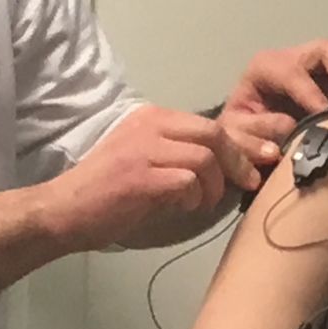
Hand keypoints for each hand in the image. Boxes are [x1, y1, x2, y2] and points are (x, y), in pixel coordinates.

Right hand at [48, 105, 265, 250]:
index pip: (210, 122)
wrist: (64, 210)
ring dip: (215, 185)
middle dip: (240, 159)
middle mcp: (149, 126)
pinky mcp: (140, 176)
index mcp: (152, 118)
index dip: (242, 141)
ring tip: (205, 202)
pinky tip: (185, 207)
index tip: (264, 158)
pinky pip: (187, 181)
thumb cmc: (107, 191)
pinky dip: (194, 197)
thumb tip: (232, 164)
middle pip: (213, 133)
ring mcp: (143, 149)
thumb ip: (181, 155)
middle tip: (252, 181)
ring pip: (204, 158)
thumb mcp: (146, 160)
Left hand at [218, 39, 327, 144]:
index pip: (293, 72)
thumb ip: (250, 135)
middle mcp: (294, 58)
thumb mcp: (234, 135)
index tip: (325, 117)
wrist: (247, 132)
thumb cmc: (240, 131)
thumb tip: (287, 128)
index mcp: (265, 67)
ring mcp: (317, 65)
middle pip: (327, 48)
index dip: (311, 94)